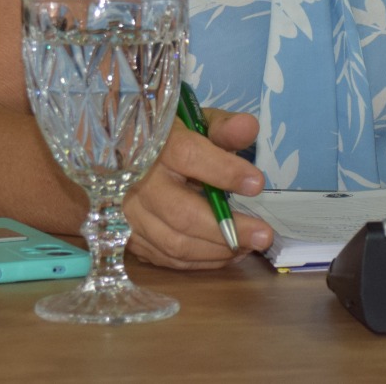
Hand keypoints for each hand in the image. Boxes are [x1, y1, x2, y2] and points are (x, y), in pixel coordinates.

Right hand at [123, 108, 273, 269]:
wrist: (120, 158)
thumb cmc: (168, 139)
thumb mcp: (194, 123)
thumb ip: (223, 128)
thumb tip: (248, 127)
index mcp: (155, 144)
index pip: (189, 156)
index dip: (224, 171)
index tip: (256, 184)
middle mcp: (137, 182)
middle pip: (182, 213)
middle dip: (228, 228)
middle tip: (264, 235)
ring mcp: (130, 215)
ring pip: (176, 243)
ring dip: (218, 250)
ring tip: (249, 246)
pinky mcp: (130, 238)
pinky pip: (168, 258)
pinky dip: (202, 261)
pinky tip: (227, 253)